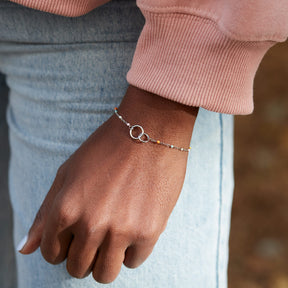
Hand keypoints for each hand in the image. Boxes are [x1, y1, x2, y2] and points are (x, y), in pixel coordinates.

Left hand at [18, 86, 197, 282]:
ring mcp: (121, 230)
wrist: (150, 131)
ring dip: (106, 260)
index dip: (63, 246)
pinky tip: (134, 226)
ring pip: (105, 274)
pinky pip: (133, 262)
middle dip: (84, 255)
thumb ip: (45, 214)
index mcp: (65, 209)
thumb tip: (25, 249)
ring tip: (114, 235)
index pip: (52, 254)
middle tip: (98, 233)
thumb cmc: (106, 149)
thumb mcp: (68, 173)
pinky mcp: (149, 231)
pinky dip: (131, 250)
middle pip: (78, 268)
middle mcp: (90, 224)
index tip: (76, 235)